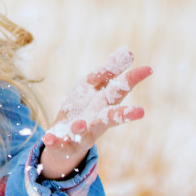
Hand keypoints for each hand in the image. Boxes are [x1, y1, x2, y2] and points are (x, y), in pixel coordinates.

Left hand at [40, 47, 150, 179]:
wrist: (63, 139)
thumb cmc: (83, 108)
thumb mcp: (92, 85)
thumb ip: (107, 71)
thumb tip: (128, 51)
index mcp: (105, 103)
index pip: (120, 89)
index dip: (132, 79)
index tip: (148, 69)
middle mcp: (97, 120)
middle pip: (111, 116)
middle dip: (124, 115)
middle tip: (140, 112)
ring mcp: (81, 134)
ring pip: (86, 132)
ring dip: (81, 128)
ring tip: (78, 124)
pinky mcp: (64, 144)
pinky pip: (59, 143)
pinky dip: (54, 141)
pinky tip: (47, 138)